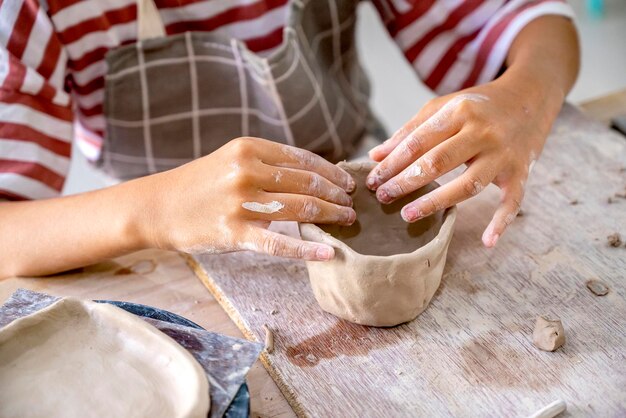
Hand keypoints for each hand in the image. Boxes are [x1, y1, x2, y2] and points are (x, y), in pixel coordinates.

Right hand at [140, 137, 355, 259]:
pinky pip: (278, 244)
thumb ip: (269, 164)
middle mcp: (247, 171)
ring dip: (330, 216)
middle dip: (336, 195)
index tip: (347, 183)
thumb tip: (314, 175)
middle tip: (351, 205)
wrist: (159, 206)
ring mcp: (240, 202)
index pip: (304, 159)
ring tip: (346, 221)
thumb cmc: (201, 184)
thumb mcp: (232, 159)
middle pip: (307, 184)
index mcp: (249, 148)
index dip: (332, 172)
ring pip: (300, 209)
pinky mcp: (234, 233)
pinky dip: (306, 249)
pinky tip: (327, 253)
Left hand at [365, 79, 561, 246]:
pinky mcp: (520, 172)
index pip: (418, 142)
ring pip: (468, 184)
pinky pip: (512, 201)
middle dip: (405, 182)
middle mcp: (483, 132)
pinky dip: (502, 222)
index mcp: (460, 111)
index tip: (373, 179)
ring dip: (436, 202)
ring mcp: (503, 154)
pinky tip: (487, 241)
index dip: (392, 163)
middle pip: (438, 162)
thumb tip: (376, 156)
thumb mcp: (444, 106)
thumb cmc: (479, 105)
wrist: (531, 97)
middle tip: (382, 197)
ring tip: (407, 215)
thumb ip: (410, 130)